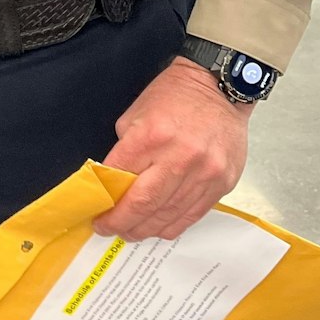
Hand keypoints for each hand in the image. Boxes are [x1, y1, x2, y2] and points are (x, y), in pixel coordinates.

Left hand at [95, 58, 250, 240]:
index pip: (120, 179)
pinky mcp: (222, 183)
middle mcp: (180, 157)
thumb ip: (125, 152)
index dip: (106, 203)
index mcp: (151, 136)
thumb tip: (113, 185)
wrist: (219, 88)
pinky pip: (192, 216)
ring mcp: (204, 173)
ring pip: (168, 216)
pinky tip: (157, 226)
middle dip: (121, 223)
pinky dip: (171, 225)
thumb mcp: (135, 116)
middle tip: (109, 229)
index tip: (98, 214)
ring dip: (145, 229)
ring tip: (131, 231)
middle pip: (143, 205)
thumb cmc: (174, 98)